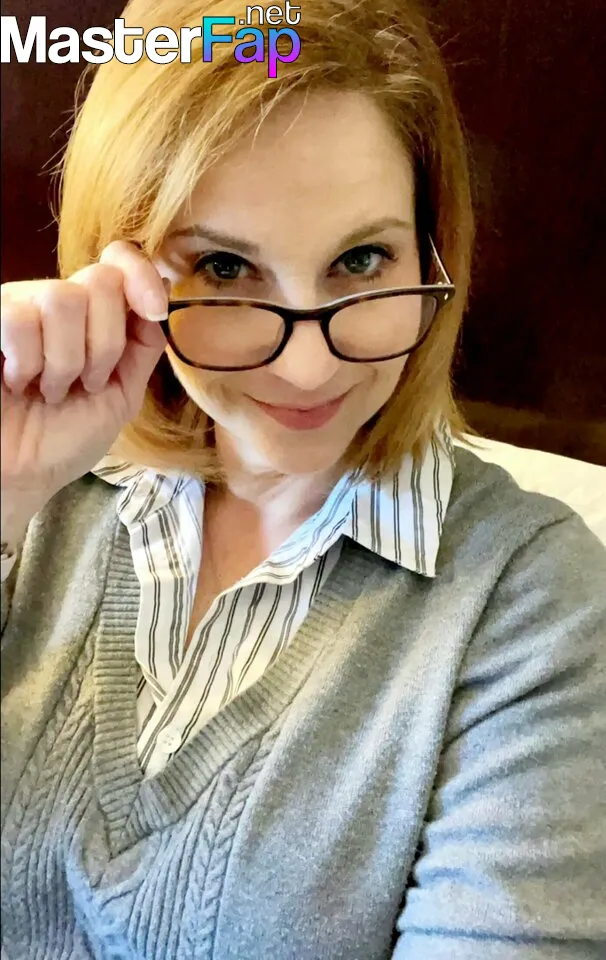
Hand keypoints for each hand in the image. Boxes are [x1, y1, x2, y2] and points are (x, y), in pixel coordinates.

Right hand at [1, 241, 167, 531]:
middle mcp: (56, 304)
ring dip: (65, 361)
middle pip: (100, 282)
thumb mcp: (121, 394)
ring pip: (62, 298)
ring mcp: (20, 308)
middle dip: (104, 345)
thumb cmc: (64, 440)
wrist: (20, 476)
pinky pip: (19, 317)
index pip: (118, 264)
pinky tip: (17, 382)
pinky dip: (27, 361)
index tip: (155, 310)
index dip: (140, 276)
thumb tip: (164, 291)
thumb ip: (143, 345)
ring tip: (49, 391)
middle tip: (86, 384)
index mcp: (92, 317)